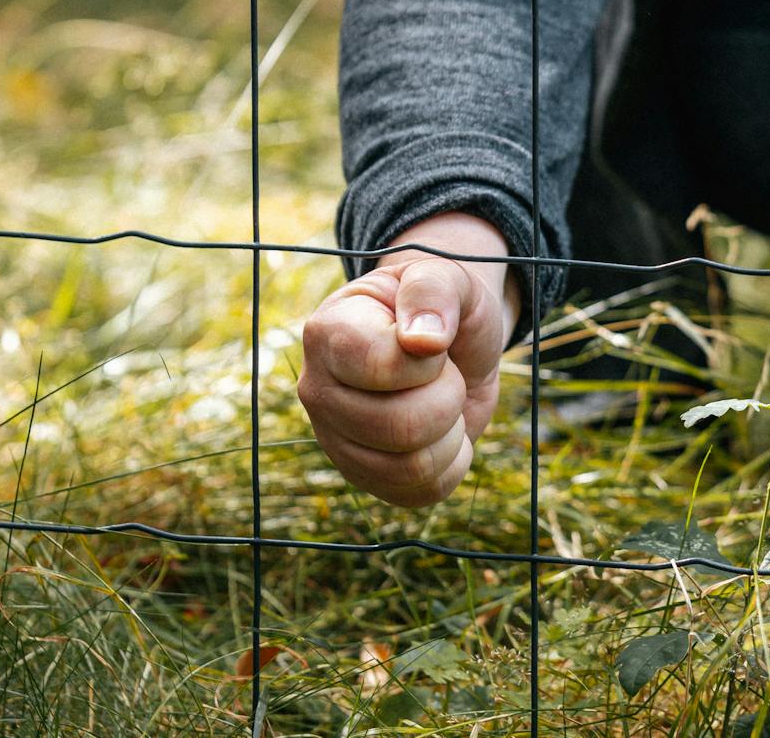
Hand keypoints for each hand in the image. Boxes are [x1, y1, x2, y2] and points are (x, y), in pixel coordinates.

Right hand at [298, 212, 519, 507]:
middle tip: (444, 373)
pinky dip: (451, 462)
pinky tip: (443, 432)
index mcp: (327, 333)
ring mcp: (335, 439)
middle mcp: (318, 390)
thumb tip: (422, 341)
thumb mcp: (448, 278)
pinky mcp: (363, 475)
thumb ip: (434, 291)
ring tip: (441, 400)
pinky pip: (419, 492)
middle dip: (448, 396)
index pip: (381, 367)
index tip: (433, 340)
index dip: (428, 360)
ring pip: (411, 466)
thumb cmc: (442, 306)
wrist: (451, 344)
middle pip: (401, 426)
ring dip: (451, 430)